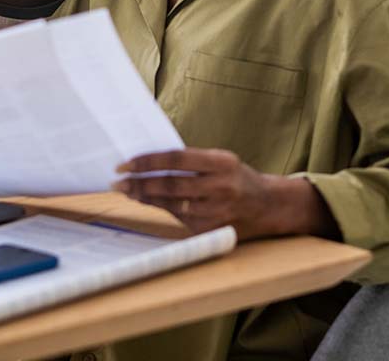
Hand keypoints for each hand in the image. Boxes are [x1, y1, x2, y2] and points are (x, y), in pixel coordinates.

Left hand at [113, 148, 288, 239]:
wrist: (270, 206)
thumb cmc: (239, 178)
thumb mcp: (222, 161)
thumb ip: (192, 161)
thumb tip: (149, 162)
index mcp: (223, 162)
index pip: (176, 159)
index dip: (148, 161)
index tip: (126, 163)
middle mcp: (221, 187)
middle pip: (170, 184)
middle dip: (139, 182)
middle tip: (118, 179)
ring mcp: (216, 212)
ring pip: (170, 204)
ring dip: (144, 197)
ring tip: (127, 190)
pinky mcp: (211, 231)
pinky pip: (179, 218)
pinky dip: (161, 209)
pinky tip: (147, 202)